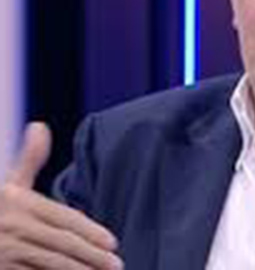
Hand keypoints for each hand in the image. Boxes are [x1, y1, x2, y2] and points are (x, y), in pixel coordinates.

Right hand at [0, 122, 122, 268]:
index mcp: (18, 201)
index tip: (113, 242)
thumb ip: (28, 160)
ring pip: (50, 263)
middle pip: (61, 242)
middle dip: (92, 255)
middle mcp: (11, 225)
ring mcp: (4, 251)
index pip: (63, 218)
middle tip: (117, 264)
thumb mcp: (8, 185)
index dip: (90, 231)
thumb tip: (39, 125)